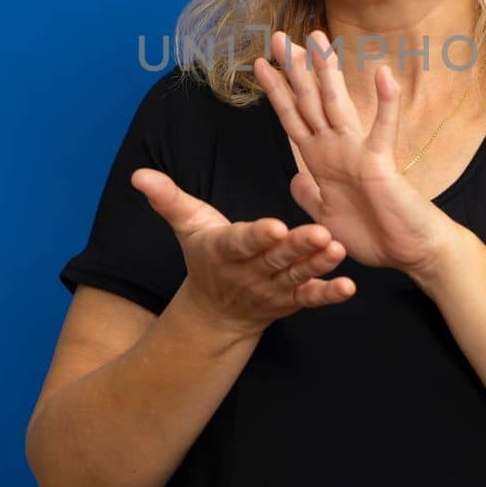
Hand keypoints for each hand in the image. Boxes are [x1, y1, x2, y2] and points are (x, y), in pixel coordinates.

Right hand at [130, 167, 355, 339]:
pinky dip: (330, 294)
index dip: (258, 236)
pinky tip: (348, 286)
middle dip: (297, 247)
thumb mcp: (187, 225)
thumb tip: (137, 175)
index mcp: (225, 250)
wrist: (216, 311)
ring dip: (318, 265)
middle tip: (319, 233)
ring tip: (336, 249)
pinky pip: (312, 298)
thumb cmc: (206, 255)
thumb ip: (168, 199)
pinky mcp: (293, 300)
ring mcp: (274, 289)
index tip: (274, 227)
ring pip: (298, 275)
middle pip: (276, 258)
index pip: (242, 242)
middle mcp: (251, 272)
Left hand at [252, 29, 453, 275]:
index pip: (294, 117)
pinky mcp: (381, 163)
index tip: (259, 64)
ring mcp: (358, 152)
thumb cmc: (374, 234)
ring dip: (328, 71)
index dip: (276, 90)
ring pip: (338, 104)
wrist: (409, 251)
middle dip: (292, 69)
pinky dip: (385, 103)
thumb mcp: (326, 217)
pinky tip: (384, 75)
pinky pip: (382, 130)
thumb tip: (294, 178)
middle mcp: (337, 148)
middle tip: (276, 36)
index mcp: (321, 160)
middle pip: (310, 101)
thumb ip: (309, 196)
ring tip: (318, 39)